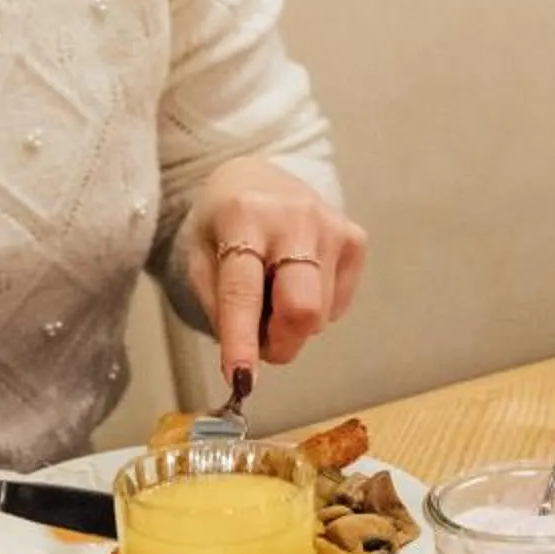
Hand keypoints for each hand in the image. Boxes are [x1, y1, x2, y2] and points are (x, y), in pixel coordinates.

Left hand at [182, 158, 367, 380]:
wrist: (258, 174)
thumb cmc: (222, 222)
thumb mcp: (199, 254)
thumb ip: (218, 304)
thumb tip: (246, 361)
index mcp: (244, 216)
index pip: (244, 290)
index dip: (242, 339)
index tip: (240, 379)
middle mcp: (294, 218)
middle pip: (301, 307)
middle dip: (282, 343)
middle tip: (262, 345)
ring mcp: (332, 226)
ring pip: (319, 314)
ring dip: (292, 325)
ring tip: (273, 297)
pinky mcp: (355, 239)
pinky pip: (338, 305)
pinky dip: (316, 310)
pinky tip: (297, 283)